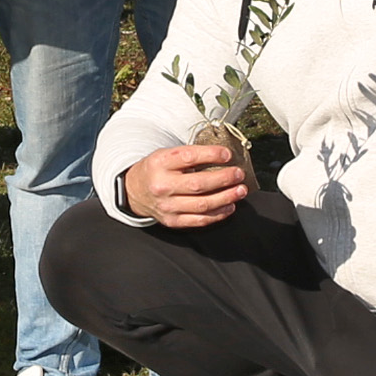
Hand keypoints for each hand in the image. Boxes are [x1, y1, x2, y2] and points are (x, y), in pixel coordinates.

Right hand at [123, 139, 251, 228]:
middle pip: (198, 184)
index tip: (228, 154)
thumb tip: (223, 156)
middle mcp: (162, 186)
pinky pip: (199, 220)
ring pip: (202, 205)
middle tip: (239, 174)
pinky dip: (218, 214)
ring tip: (240, 190)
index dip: (211, 155)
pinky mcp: (172, 221)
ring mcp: (167, 206)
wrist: (135, 191)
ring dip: (226, 198)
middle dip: (224, 179)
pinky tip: (229, 206)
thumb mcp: (166, 155)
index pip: (188, 157)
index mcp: (160, 163)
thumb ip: (190, 156)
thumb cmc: (157, 170)